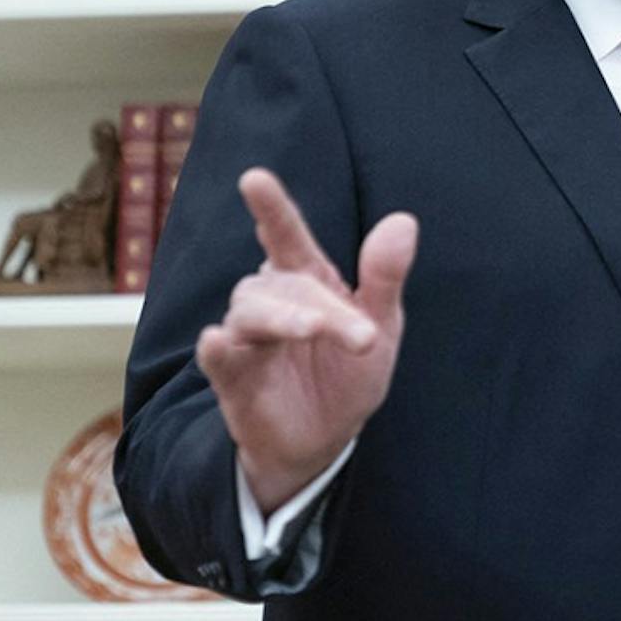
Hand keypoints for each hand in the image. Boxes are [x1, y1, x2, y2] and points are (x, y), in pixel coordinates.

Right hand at [196, 167, 417, 514]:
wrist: (327, 440)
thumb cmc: (349, 373)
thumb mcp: (380, 326)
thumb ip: (385, 277)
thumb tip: (403, 220)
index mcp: (308, 281)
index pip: (286, 237)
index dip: (272, 208)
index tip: (254, 179)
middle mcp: (272, 302)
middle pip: (284, 283)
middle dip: (322, 306)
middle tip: (363, 335)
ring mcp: (248, 339)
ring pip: (251, 312)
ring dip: (283, 318)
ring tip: (310, 330)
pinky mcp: (233, 380)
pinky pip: (218, 358)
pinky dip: (218, 349)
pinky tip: (217, 340)